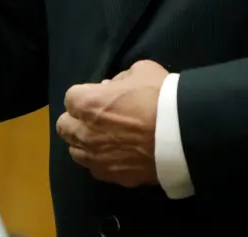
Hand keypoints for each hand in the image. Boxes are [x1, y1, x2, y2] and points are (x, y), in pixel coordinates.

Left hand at [55, 59, 168, 187]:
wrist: (183, 135)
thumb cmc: (160, 97)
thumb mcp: (141, 71)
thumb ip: (120, 79)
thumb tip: (111, 88)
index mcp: (88, 104)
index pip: (70, 98)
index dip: (84, 95)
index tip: (98, 95)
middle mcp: (86, 133)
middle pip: (65, 126)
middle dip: (76, 120)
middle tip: (95, 117)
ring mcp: (97, 158)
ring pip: (75, 152)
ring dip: (84, 143)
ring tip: (102, 138)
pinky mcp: (113, 176)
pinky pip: (95, 169)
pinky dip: (100, 161)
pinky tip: (115, 155)